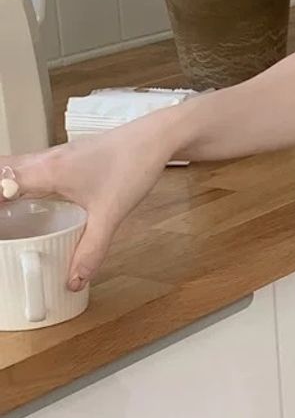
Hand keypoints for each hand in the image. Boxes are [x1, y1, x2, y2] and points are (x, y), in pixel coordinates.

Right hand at [0, 114, 175, 291]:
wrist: (156, 137)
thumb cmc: (133, 165)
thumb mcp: (110, 214)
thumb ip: (91, 249)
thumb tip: (74, 280)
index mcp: (46, 171)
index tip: (0, 230)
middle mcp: (44, 159)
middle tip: (1, 222)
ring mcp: (54, 155)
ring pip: (11, 166)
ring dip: (2, 187)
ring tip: (6, 214)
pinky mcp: (66, 156)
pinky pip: (28, 167)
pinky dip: (17, 181)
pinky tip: (27, 199)